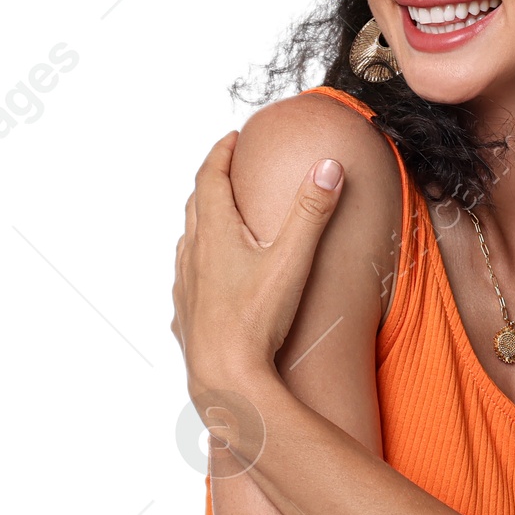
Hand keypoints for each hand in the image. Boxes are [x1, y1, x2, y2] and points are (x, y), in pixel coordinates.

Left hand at [170, 131, 345, 405]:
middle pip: (196, 205)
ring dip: (201, 221)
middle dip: (212, 181)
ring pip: (188, 241)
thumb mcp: (293, 259)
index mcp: (216, 233)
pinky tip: (209, 277)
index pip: (211, 177)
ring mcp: (186, 285)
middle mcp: (194, 254)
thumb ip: (312, 210)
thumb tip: (329, 165)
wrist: (224, 376)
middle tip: (227, 167)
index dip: (221, 153)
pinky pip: (186, 278)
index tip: (233, 138)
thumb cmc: (256, 320)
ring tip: (219, 218)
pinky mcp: (186, 314)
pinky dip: (197, 262)